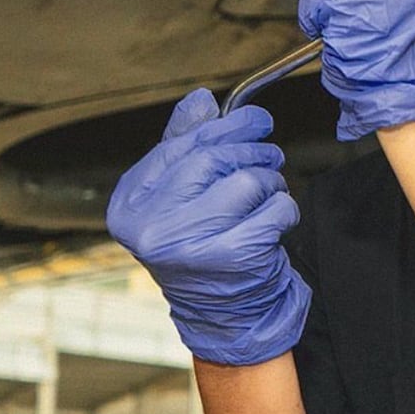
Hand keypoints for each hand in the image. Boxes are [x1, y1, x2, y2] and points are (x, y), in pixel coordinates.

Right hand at [106, 88, 311, 364]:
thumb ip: (184, 146)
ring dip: (270, 182)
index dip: (225, 127)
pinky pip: (274, 210)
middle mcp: (151, 228)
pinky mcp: (233, 259)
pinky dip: (285, 208)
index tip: (255, 120)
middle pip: (212, 160)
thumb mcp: (178, 196)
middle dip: (252, 151)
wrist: (221, 314)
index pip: (180, 148)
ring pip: (247, 182)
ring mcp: (190, 246)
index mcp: (129, 205)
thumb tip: (200, 99)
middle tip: (271, 156)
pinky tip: (275, 220)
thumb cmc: (199, 246)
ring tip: (268, 193)